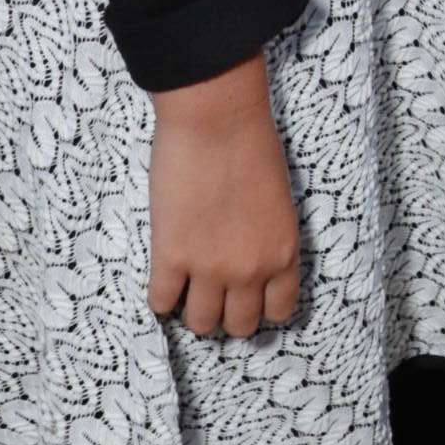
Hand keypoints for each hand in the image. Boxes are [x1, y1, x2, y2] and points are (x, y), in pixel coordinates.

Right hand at [147, 56, 299, 336]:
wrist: (218, 119)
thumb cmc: (251, 144)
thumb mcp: (276, 202)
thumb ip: (267, 238)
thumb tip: (247, 262)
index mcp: (283, 253)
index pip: (279, 311)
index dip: (260, 307)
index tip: (246, 297)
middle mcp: (251, 270)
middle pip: (239, 326)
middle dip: (226, 313)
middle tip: (213, 294)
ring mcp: (210, 268)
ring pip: (201, 323)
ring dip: (192, 310)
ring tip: (186, 288)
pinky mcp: (171, 257)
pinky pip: (162, 301)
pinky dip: (161, 296)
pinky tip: (163, 277)